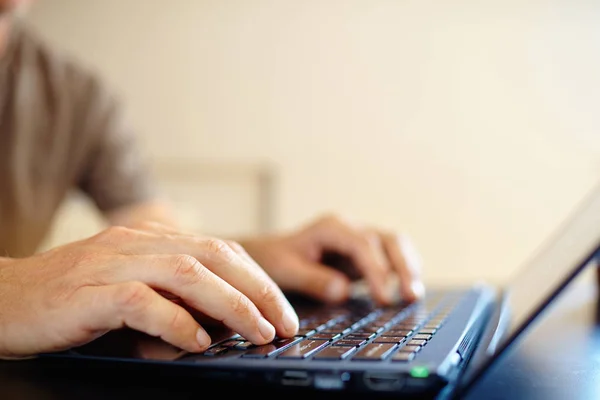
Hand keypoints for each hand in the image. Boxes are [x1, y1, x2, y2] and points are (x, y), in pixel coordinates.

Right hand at [0, 222, 298, 359]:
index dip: (258, 279)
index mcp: (152, 239)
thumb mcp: (130, 285)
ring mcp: (113, 264)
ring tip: (258, 332)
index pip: (220, 249)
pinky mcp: (89, 292)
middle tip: (284, 323)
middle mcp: (138, 243)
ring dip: (231, 305)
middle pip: (215, 256)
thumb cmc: (71, 297)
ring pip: (188, 274)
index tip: (282, 309)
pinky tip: (198, 342)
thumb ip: (171, 292)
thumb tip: (220, 320)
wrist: (3, 297)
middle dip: (258, 290)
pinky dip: (176, 322)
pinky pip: (142, 303)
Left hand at [239, 215, 423, 305]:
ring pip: (395, 245)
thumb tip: (344, 291)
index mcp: (331, 227)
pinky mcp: (365, 254)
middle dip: (403, 266)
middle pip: (388, 239)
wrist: (270, 254)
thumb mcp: (286, 271)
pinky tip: (407, 291)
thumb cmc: (275, 260)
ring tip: (414, 296)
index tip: (382, 298)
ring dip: (408, 267)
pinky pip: (391, 257)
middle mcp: (350, 228)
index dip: (376, 271)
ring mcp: (359, 239)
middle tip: (411, 296)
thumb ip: (313, 280)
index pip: (363, 245)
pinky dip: (403, 271)